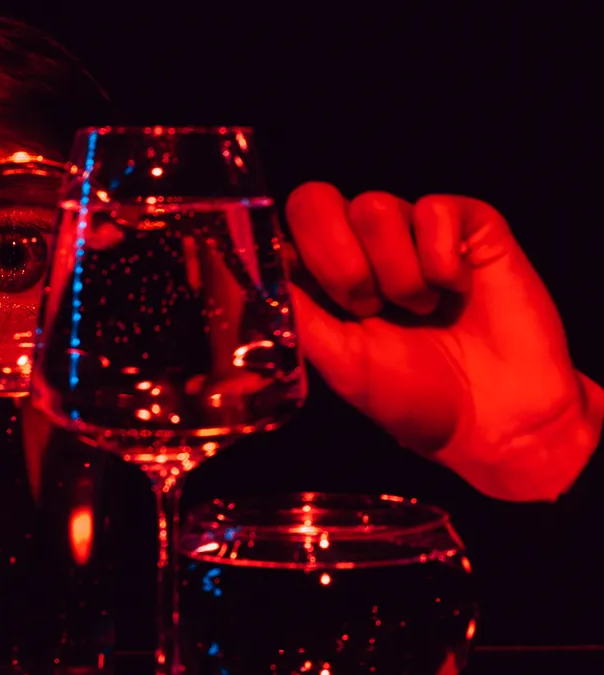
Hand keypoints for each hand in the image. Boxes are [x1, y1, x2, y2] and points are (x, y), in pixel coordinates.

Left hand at [284, 182, 603, 501]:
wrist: (495, 417)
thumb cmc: (414, 396)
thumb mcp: (342, 364)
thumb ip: (300, 318)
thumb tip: (261, 280)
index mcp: (322, 276)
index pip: (281, 229)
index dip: (283, 249)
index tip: (304, 289)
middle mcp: (362, 245)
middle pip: (314, 200)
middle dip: (335, 260)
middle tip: (366, 307)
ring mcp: (413, 230)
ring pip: (374, 206)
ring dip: (395, 271)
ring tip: (420, 310)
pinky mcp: (468, 225)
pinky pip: (436, 208)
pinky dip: (442, 258)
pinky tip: (458, 290)